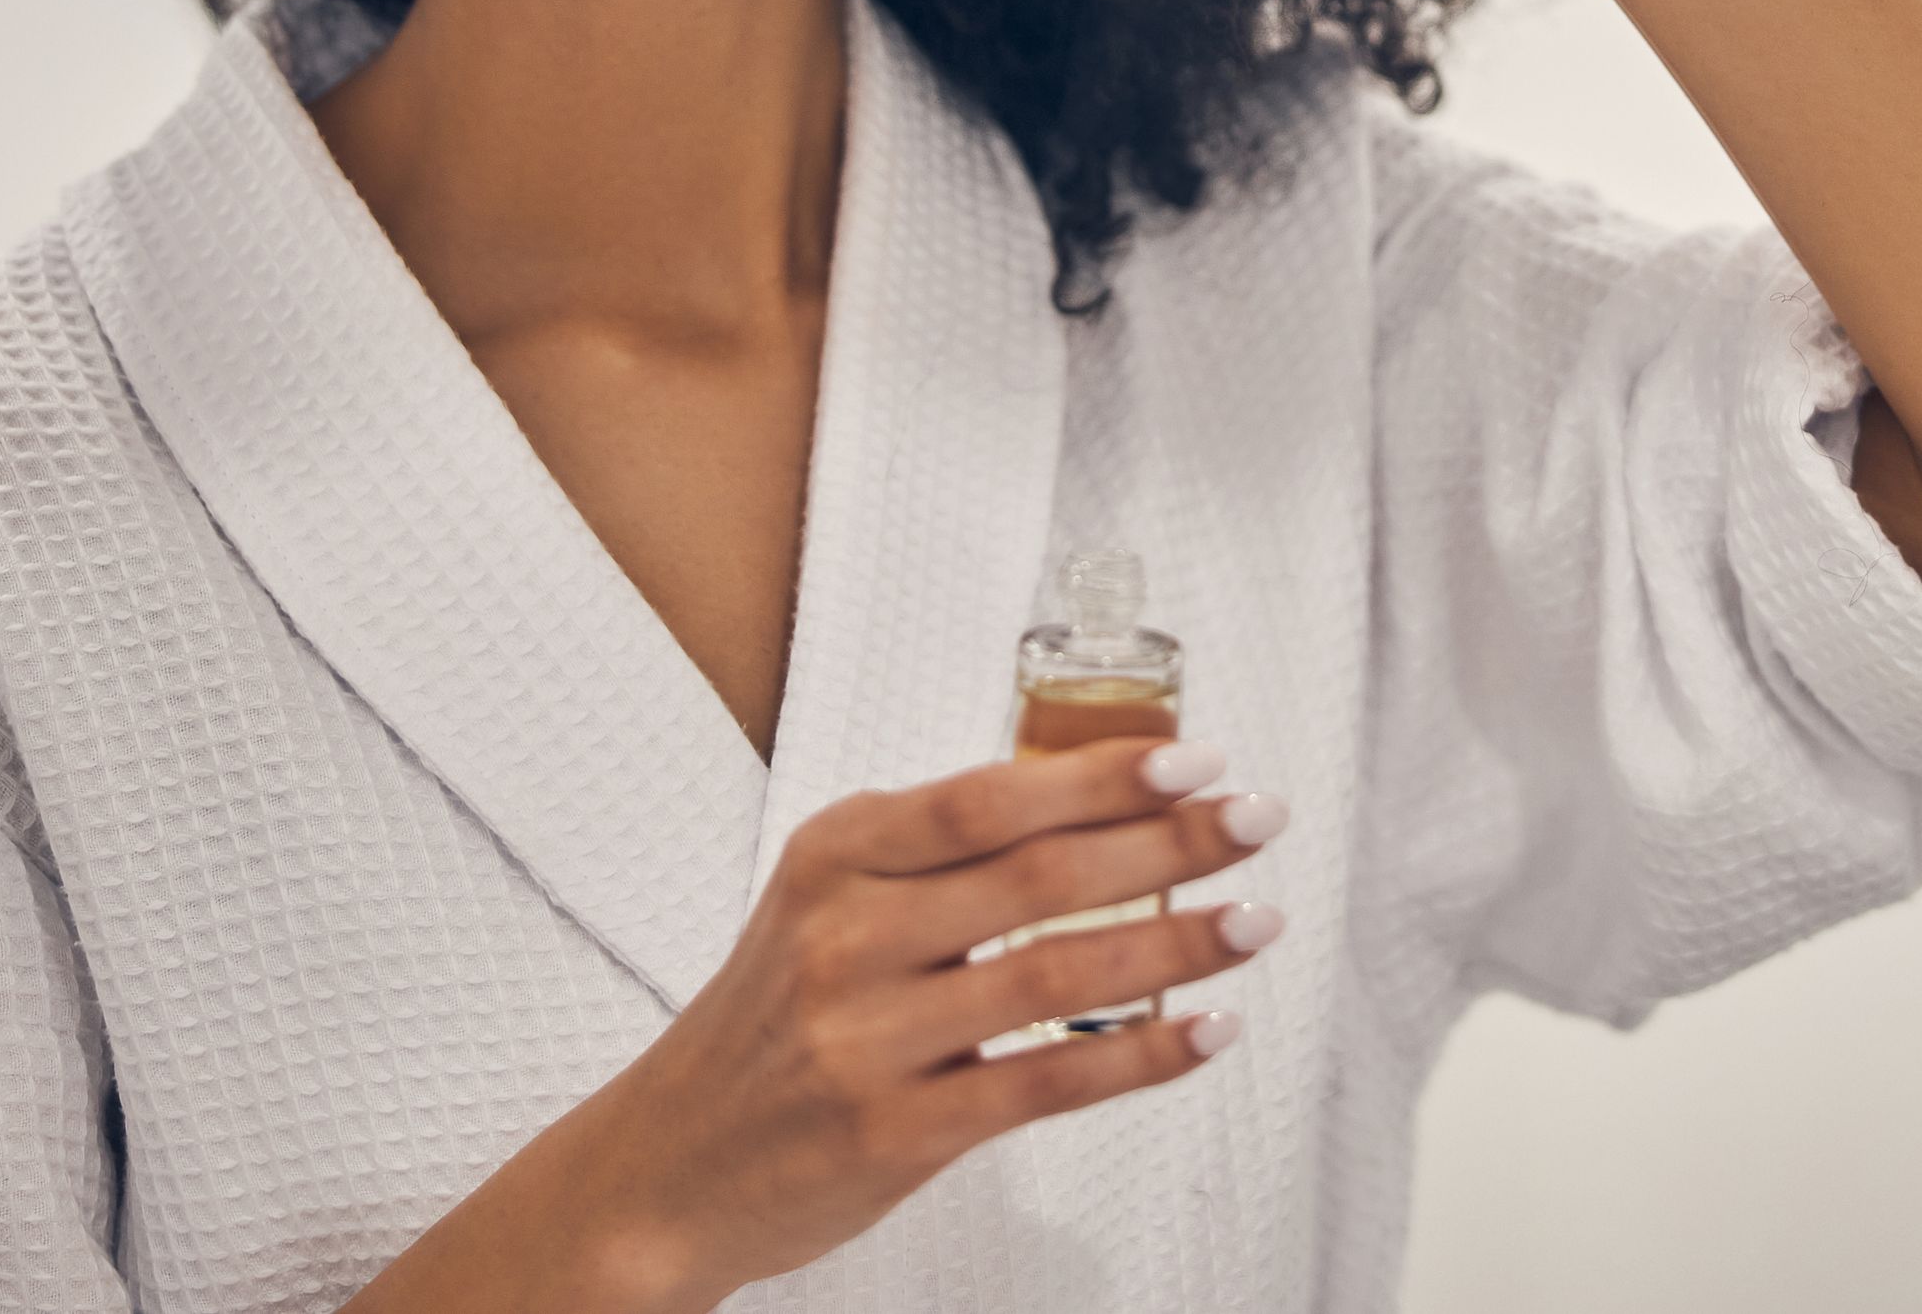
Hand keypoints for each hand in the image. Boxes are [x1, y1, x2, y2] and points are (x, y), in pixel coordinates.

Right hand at [354, 738, 1287, 1312]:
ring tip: (1255, 922)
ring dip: (1177, 944)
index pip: (988, 796)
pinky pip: (1048, 1085)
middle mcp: (847, 937)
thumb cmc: (771, 1019)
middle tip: (1254, 820)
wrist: (666, 1164)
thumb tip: (1102, 796)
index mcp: (834, 856)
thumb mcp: (823, 900)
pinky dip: (1143, 1057)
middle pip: (1040, 874)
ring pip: (1058, 976)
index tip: (1193, 757)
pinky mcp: (896, 1134)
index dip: (1102, 773)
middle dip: (1169, 843)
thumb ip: (936, 852)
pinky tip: (1206, 1029)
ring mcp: (870, 1040)